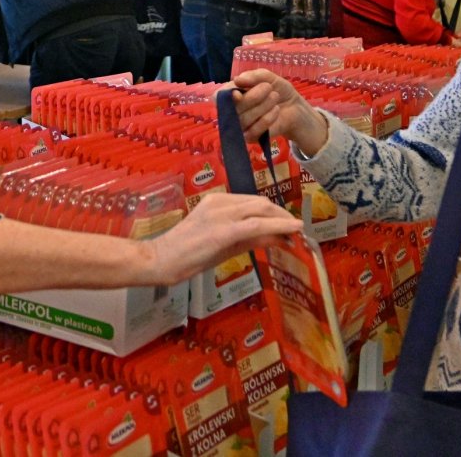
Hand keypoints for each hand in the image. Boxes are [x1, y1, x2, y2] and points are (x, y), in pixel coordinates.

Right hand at [144, 191, 301, 283]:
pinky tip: (292, 230)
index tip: (288, 223)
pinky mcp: (223, 230)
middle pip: (261, 203)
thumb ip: (248, 237)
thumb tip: (276, 237)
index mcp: (217, 200)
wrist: (161, 259)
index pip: (253, 202)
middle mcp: (221, 201)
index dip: (274, 212)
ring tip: (299, 230)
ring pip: (262, 211)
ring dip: (284, 220)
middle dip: (282, 214)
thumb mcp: (222, 243)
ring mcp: (221, 214)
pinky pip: (257, 225)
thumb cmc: (187, 253)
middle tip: (297, 228)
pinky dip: (278, 226)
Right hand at [230, 70, 328, 156]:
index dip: (226, 95)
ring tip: (275, 97)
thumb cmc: (278, 90)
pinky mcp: (250, 138)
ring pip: (243, 119)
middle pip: (232, 107)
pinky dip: (266, 119)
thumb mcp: (268, 77)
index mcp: (232, 94)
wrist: (295, 108)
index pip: (218, 96)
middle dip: (251, 97)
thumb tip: (236, 80)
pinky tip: (275, 111)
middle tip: (268, 88)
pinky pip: (252, 131)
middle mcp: (232, 111)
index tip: (238, 93)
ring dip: (261, 106)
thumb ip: (252, 76)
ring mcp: (240, 126)